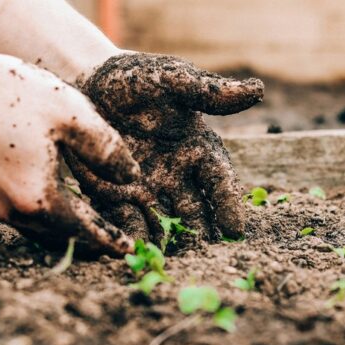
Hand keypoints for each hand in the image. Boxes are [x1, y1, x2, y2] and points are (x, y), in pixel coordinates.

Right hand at [0, 52, 139, 255]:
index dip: (111, 240)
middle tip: (116, 244)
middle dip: (91, 242)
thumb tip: (131, 177)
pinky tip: (60, 204)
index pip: (85, 230)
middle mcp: (14, 212)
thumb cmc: (11, 94)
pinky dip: (48, 218)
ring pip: (42, 230)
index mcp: (39, 199)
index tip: (130, 250)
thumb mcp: (72, 115)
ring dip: (68, 232)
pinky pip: (25, 217)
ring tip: (93, 228)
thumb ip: (107, 150)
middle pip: (62, 238)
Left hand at [68, 53, 263, 242]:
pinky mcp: (116, 197)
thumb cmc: (135, 79)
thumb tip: (257, 91)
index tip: (236, 230)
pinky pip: (127, 222)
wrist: (87, 84)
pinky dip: (133, 238)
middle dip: (202, 236)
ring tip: (173, 265)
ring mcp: (148, 190)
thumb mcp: (171, 80)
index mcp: (198, 150)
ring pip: (165, 224)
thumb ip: (208, 91)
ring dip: (170, 244)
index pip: (219, 181)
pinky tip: (135, 254)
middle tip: (207, 259)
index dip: (229, 204)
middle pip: (196, 212)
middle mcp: (177, 176)